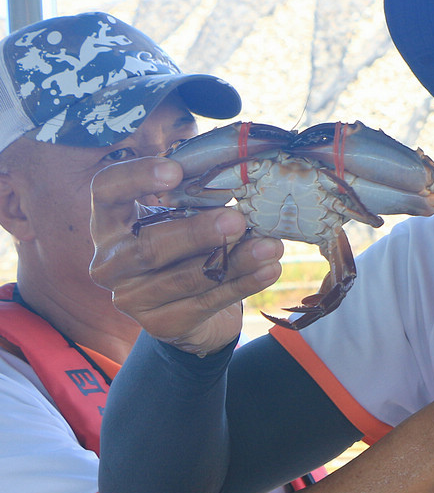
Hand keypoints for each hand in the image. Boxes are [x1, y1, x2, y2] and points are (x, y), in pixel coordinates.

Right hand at [90, 157, 284, 354]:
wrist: (189, 308)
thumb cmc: (185, 247)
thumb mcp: (182, 216)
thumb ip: (197, 196)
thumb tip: (242, 171)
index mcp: (110, 222)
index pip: (106, 191)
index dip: (136, 178)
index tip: (175, 169)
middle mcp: (110, 261)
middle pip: (149, 245)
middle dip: (197, 232)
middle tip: (237, 220)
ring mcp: (131, 297)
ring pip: (184, 278)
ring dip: (232, 260)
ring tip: (269, 246)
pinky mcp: (160, 323)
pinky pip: (206, 302)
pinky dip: (242, 284)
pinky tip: (269, 270)